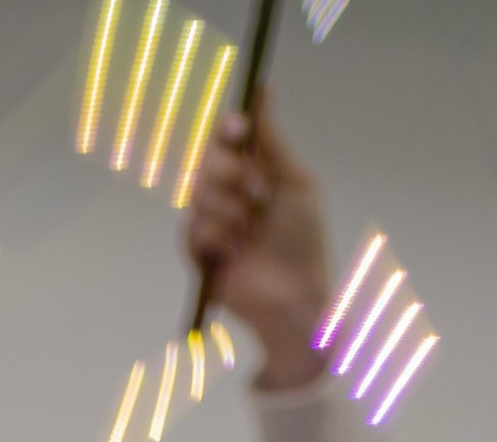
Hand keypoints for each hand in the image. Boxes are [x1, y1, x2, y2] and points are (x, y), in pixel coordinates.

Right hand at [181, 94, 333, 387]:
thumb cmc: (304, 241)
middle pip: (208, 159)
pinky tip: (234, 252)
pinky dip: (215, 237)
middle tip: (253, 193)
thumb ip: (273, 139)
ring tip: (250, 235)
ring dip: (229, 211)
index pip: (227, 138)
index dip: (228, 129)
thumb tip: (263, 89)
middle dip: (229, 172)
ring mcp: (212, 224)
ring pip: (199, 193)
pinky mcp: (199, 255)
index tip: (238, 129)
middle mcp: (230, 194)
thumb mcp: (296, 182)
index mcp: (254, 174)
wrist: (295, 296)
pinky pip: (192, 229)